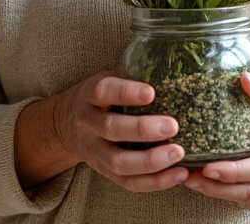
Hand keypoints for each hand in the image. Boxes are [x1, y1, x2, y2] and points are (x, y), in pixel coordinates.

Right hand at [52, 71, 190, 192]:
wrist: (68, 124)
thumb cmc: (105, 96)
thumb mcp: (112, 78)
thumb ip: (136, 76)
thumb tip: (181, 68)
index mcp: (90, 95)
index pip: (104, 91)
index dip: (126, 92)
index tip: (151, 92)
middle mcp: (88, 124)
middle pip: (112, 129)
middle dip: (143, 130)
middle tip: (173, 125)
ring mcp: (95, 151)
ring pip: (119, 162)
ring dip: (150, 161)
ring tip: (179, 153)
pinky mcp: (105, 172)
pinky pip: (129, 182)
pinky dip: (155, 182)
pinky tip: (179, 173)